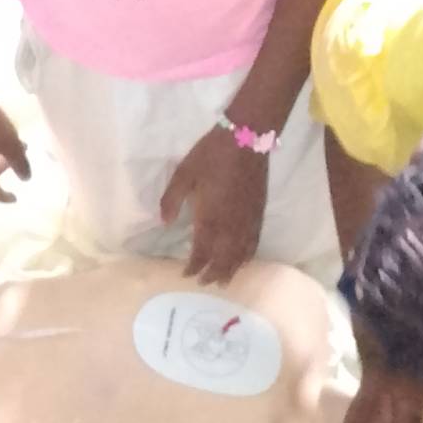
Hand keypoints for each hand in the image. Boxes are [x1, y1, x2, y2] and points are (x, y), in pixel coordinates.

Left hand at [160, 126, 267, 283]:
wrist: (246, 140)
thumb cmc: (211, 156)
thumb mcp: (183, 174)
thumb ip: (171, 200)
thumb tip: (164, 223)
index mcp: (210, 218)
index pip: (202, 252)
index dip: (194, 266)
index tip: (186, 274)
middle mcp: (230, 226)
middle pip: (223, 260)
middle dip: (212, 274)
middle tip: (203, 283)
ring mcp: (247, 222)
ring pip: (240, 255)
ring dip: (230, 270)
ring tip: (222, 281)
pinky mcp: (259, 215)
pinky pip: (254, 244)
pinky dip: (247, 257)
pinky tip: (243, 261)